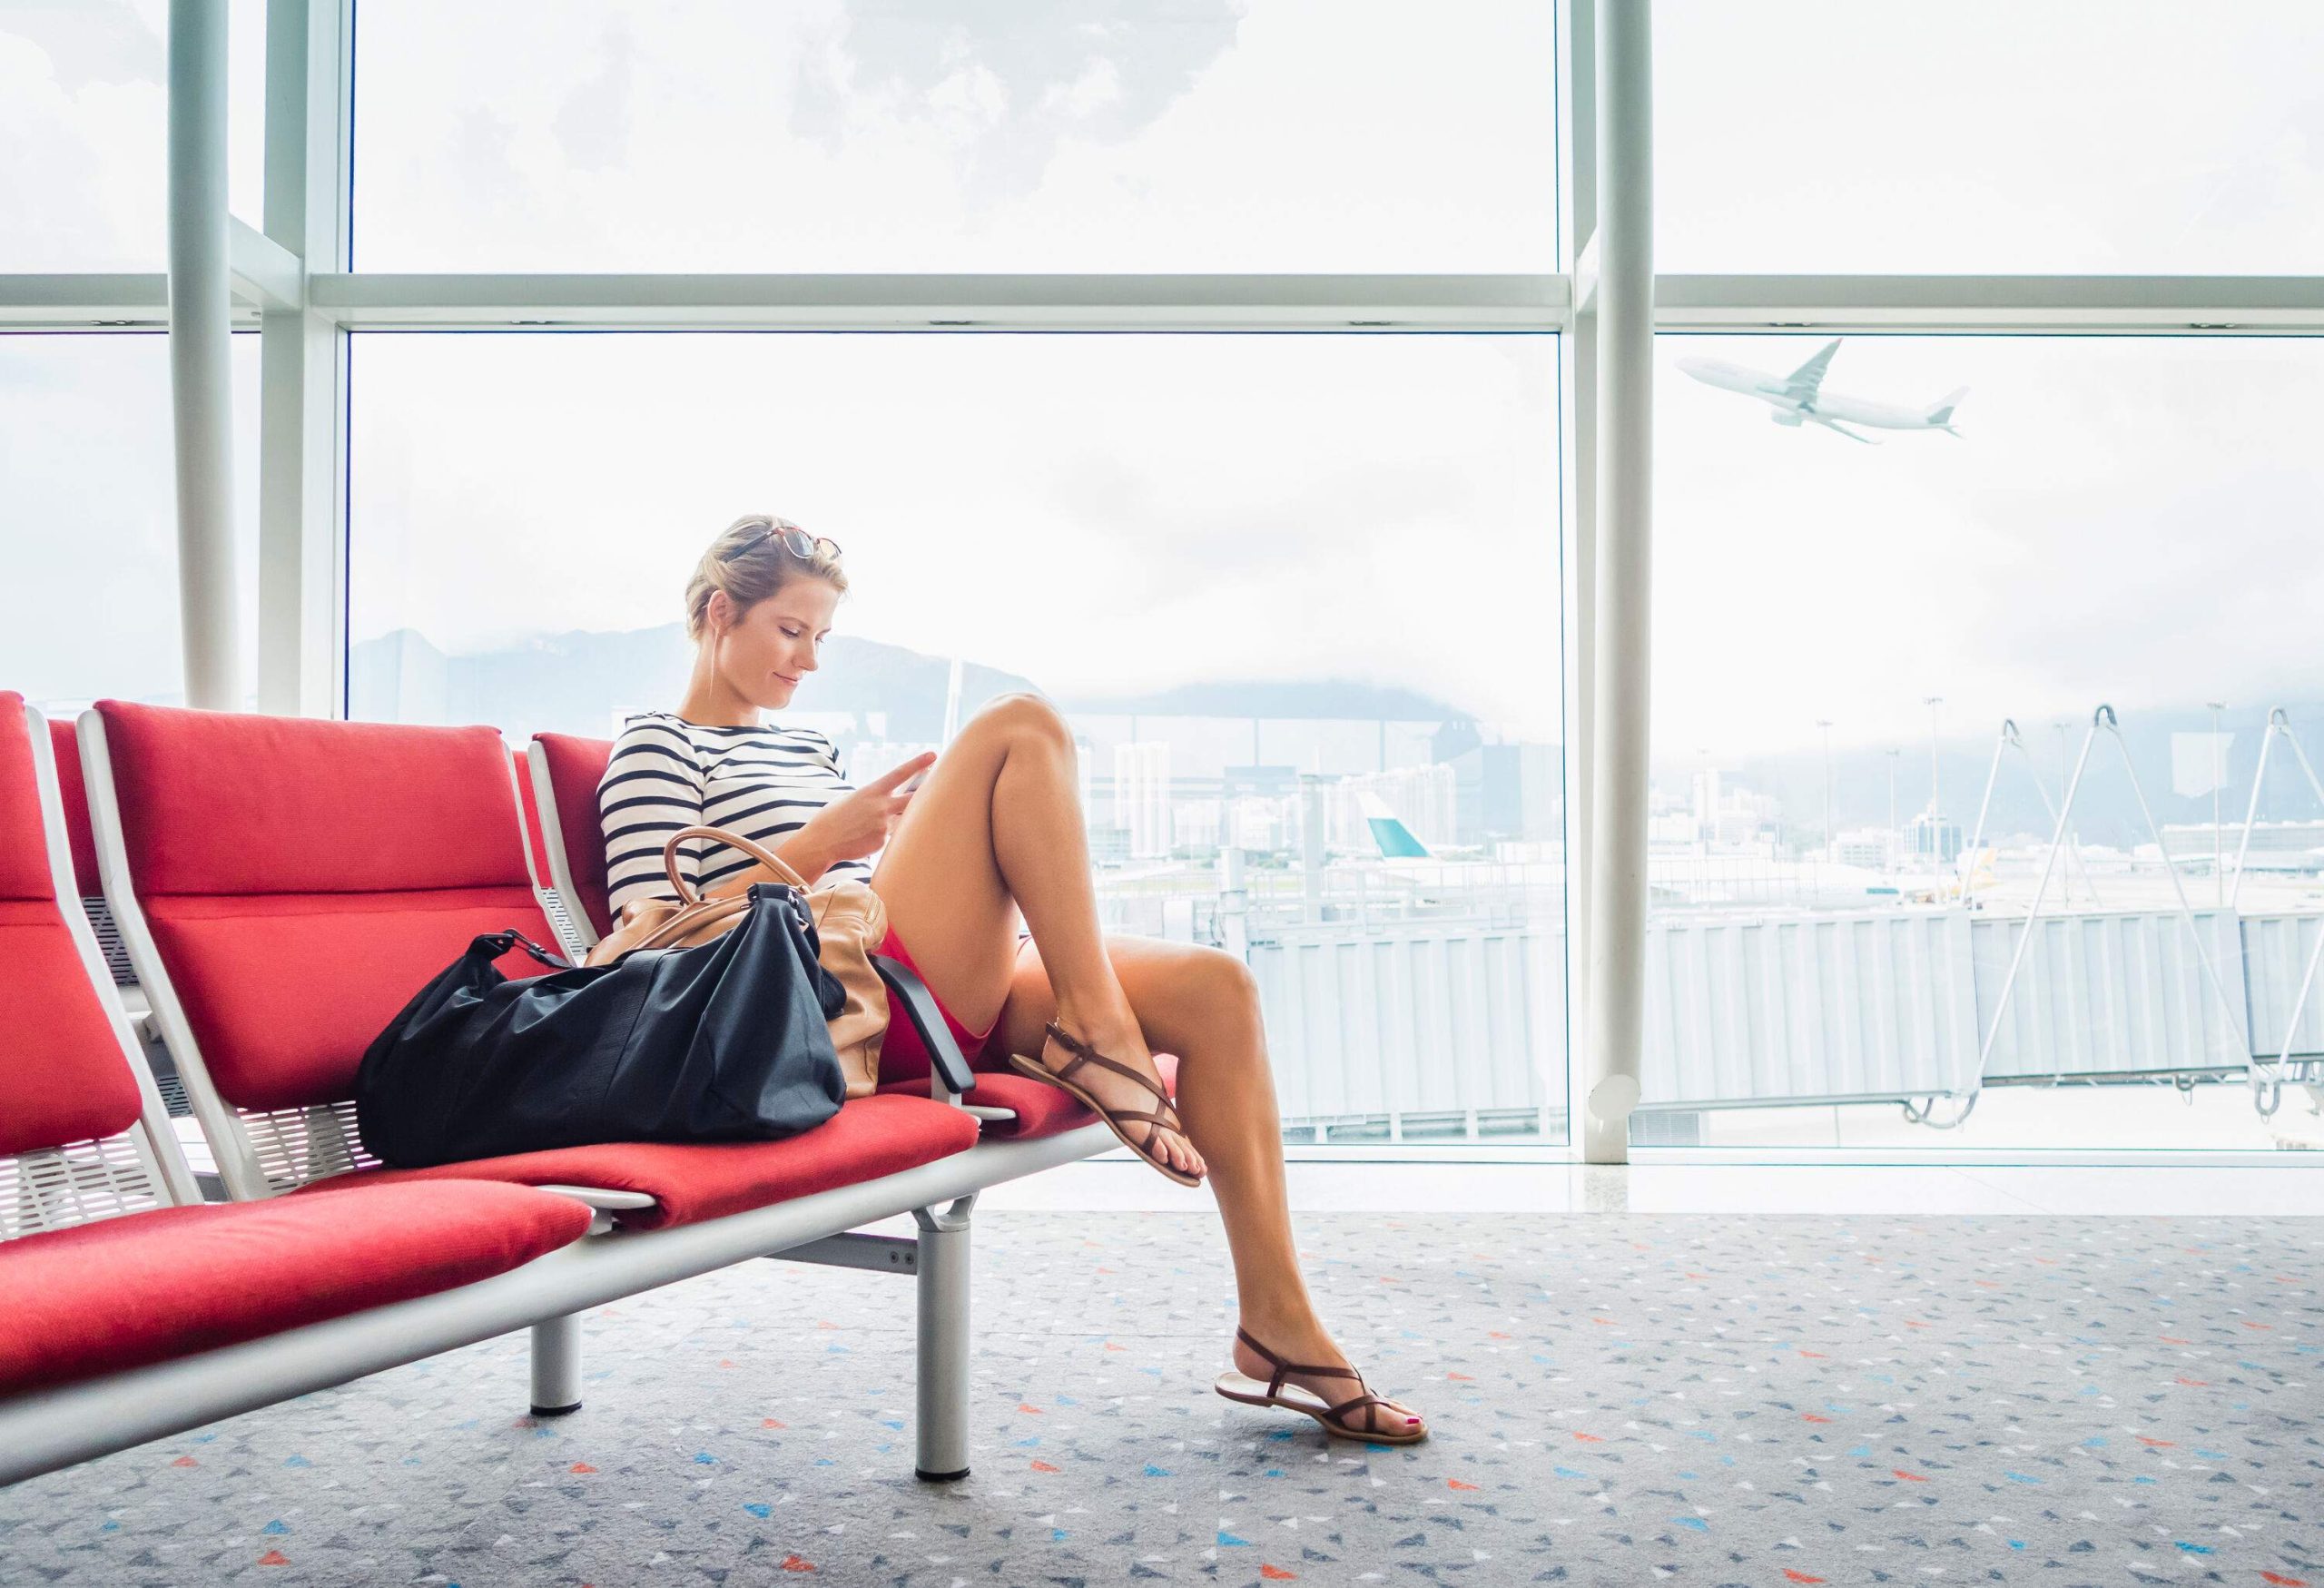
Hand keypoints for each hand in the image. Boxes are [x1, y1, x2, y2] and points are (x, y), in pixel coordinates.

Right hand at [798, 751, 936, 864]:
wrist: (822, 841)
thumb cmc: (834, 817)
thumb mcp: (851, 799)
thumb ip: (872, 797)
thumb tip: (887, 799)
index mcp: (872, 791)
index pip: (900, 773)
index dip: (918, 763)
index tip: (933, 756)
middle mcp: (881, 806)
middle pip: (913, 798)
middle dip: (927, 793)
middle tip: (942, 787)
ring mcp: (883, 824)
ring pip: (902, 820)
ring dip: (899, 820)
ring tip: (876, 822)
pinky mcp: (882, 841)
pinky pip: (890, 838)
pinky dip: (881, 837)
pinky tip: (863, 839)